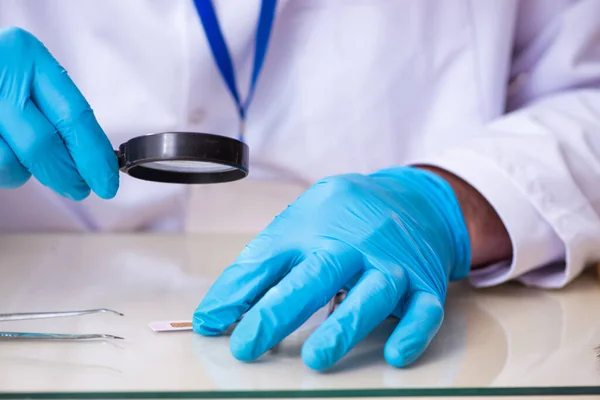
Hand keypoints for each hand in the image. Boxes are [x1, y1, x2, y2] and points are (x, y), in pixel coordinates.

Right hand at [0, 27, 117, 198]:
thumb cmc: (3, 80)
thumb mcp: (31, 79)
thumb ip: (61, 115)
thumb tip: (97, 163)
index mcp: (27, 55)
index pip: (74, 114)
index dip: (94, 154)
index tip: (108, 183)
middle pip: (42, 144)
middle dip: (67, 175)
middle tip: (79, 188)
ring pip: (11, 162)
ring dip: (28, 174)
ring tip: (29, 161)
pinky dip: (5, 171)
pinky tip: (6, 152)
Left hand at [193, 166, 472, 369]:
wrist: (411, 198)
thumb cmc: (343, 219)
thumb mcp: (296, 227)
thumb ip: (256, 269)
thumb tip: (212, 316)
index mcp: (317, 229)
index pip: (272, 259)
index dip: (240, 293)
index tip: (212, 325)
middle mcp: (356, 245)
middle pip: (319, 274)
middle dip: (282, 310)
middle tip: (248, 344)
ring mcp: (393, 264)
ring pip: (373, 292)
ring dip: (345, 325)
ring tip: (315, 357)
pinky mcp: (425, 284)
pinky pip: (425, 309)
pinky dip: (413, 332)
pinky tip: (395, 354)